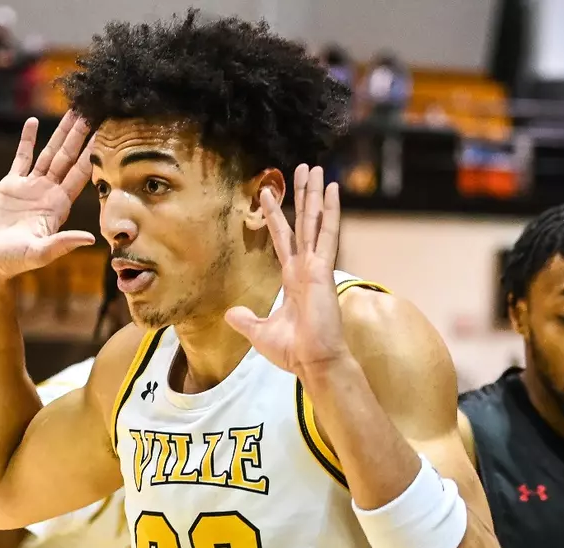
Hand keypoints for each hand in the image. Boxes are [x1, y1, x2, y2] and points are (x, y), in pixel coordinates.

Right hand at [0, 113, 96, 279]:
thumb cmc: (14, 261)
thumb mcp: (40, 253)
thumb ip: (62, 243)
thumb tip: (90, 239)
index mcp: (59, 206)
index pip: (80, 174)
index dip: (92, 153)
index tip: (106, 134)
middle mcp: (48, 192)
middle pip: (68, 157)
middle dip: (80, 135)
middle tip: (93, 111)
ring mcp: (31, 187)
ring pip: (49, 153)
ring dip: (61, 133)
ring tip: (72, 111)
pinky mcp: (11, 185)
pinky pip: (21, 157)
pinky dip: (27, 139)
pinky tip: (33, 122)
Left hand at [225, 165, 352, 382]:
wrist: (313, 361)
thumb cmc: (293, 351)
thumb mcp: (260, 332)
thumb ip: (246, 320)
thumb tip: (231, 313)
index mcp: (293, 279)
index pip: (283, 239)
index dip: (275, 216)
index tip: (268, 193)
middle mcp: (306, 268)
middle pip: (304, 222)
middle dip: (303, 195)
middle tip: (305, 168)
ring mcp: (316, 266)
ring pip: (315, 221)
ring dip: (315, 194)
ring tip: (316, 168)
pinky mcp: (324, 269)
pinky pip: (328, 233)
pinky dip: (331, 211)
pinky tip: (333, 189)